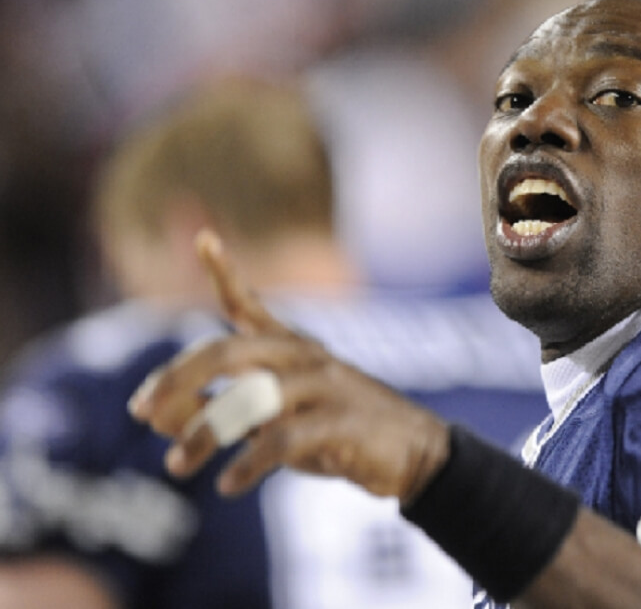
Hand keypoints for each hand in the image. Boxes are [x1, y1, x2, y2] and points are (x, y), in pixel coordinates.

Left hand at [127, 230, 449, 501]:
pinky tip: (228, 484)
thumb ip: (219, 412)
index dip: (226, 272)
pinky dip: (247, 464)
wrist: (418, 454)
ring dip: (204, 434)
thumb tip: (155, 416)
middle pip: (227, 352)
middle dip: (177, 379)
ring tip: (178, 467)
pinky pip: (281, 440)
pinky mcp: (341, 422)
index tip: (204, 239)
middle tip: (140, 410)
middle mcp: (305, 357)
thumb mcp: (276, 420)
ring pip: (248, 400)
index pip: (251, 304)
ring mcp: (325, 386)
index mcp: (292, 348)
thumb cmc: (339, 434)